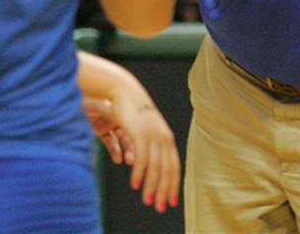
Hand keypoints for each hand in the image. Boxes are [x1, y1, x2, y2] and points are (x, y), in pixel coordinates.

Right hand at [84, 92, 180, 212]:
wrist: (125, 91)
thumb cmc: (133, 112)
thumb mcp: (144, 130)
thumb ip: (148, 147)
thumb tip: (146, 166)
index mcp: (167, 138)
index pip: (174, 167)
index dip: (174, 185)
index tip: (173, 201)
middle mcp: (164, 138)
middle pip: (167, 170)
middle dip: (165, 191)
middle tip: (161, 208)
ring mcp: (153, 136)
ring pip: (156, 167)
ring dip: (151, 187)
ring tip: (148, 202)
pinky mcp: (140, 134)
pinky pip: (142, 159)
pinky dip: (139, 174)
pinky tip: (135, 185)